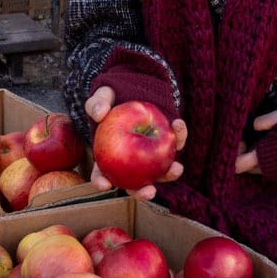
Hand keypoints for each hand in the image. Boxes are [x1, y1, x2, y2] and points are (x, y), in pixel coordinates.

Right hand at [84, 85, 188, 200]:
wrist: (136, 84)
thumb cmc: (114, 95)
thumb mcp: (103, 95)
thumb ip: (97, 103)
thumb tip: (99, 113)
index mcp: (108, 155)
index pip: (101, 174)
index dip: (101, 182)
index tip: (105, 185)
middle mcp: (130, 161)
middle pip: (135, 183)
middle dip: (142, 192)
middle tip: (149, 191)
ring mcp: (150, 155)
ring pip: (160, 172)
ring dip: (170, 174)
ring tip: (177, 168)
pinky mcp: (167, 142)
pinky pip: (175, 143)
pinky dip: (179, 135)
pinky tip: (178, 124)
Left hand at [235, 109, 276, 174]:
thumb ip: (263, 121)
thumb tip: (252, 126)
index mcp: (264, 157)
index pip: (237, 165)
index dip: (235, 154)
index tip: (241, 142)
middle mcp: (270, 173)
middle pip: (249, 168)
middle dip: (248, 156)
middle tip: (254, 141)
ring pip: (262, 172)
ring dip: (262, 162)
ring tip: (271, 146)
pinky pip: (276, 176)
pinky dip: (275, 167)